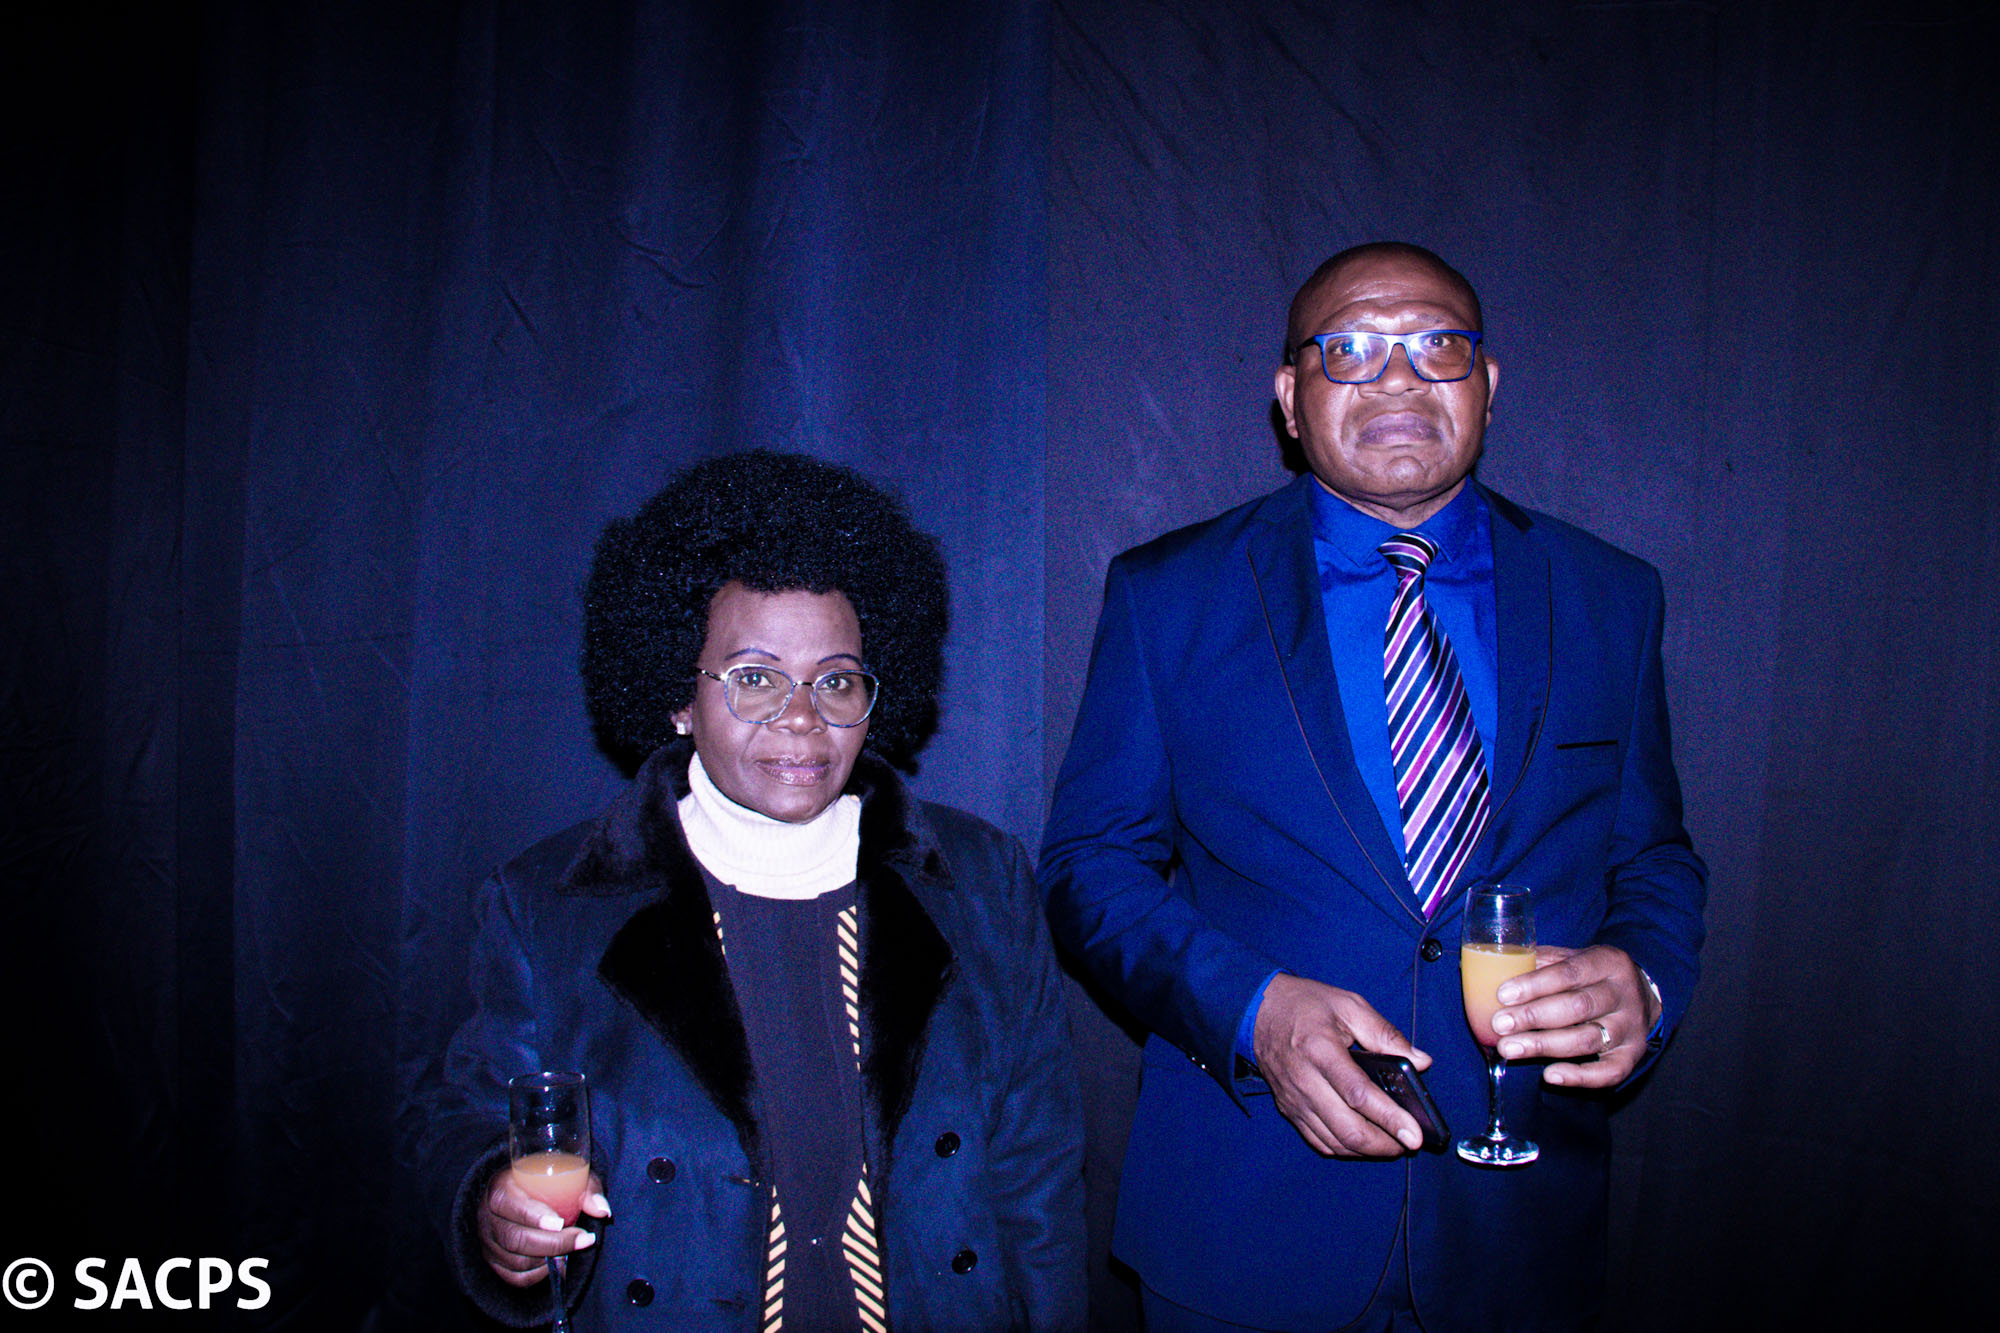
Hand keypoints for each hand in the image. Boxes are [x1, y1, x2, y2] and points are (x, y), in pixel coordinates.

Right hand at [478, 1168, 610, 1286]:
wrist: (520, 1194)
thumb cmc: (545, 1183)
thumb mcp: (566, 1176)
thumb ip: (585, 1189)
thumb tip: (602, 1211)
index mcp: (500, 1189)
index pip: (511, 1205)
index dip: (535, 1217)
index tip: (560, 1222)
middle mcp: (487, 1217)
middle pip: (514, 1238)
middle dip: (552, 1243)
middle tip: (582, 1239)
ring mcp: (488, 1242)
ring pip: (515, 1261)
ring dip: (547, 1259)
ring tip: (572, 1249)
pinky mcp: (493, 1262)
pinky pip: (514, 1277)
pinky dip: (538, 1275)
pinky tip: (556, 1263)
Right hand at [1251, 974, 1432, 1157]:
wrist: (1256, 1011)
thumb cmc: (1305, 1005)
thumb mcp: (1349, 1005)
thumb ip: (1386, 1034)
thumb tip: (1420, 1062)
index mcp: (1321, 1050)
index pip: (1359, 1095)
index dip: (1390, 1118)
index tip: (1415, 1134)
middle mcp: (1305, 1081)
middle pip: (1348, 1129)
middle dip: (1384, 1144)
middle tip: (1409, 1142)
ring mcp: (1294, 1100)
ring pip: (1335, 1142)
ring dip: (1367, 1150)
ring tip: (1392, 1142)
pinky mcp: (1289, 1109)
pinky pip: (1319, 1141)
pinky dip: (1345, 1148)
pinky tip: (1362, 1140)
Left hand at [1489, 944, 1660, 1087]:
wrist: (1640, 995)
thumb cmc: (1590, 976)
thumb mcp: (1571, 958)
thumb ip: (1540, 962)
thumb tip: (1493, 968)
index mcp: (1607, 962)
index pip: (1569, 972)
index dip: (1535, 985)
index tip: (1503, 995)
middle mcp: (1623, 995)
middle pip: (1577, 1007)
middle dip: (1534, 1017)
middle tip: (1499, 1025)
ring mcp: (1630, 1028)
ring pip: (1587, 1039)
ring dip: (1544, 1046)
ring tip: (1509, 1049)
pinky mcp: (1632, 1056)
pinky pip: (1609, 1072)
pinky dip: (1579, 1077)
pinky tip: (1550, 1075)